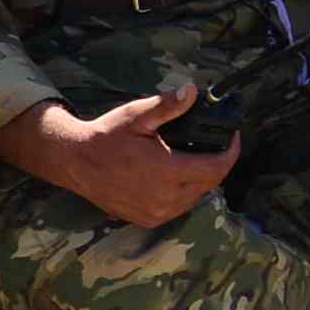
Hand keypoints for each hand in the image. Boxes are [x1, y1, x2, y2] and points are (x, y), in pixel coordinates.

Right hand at [0, 81, 242, 230]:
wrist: (76, 162)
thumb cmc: (106, 136)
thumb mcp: (137, 116)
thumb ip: (168, 106)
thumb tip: (192, 91)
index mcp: (167, 171)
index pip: (216, 168)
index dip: (230, 153)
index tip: (233, 137)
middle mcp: (166, 198)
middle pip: (208, 184)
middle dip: (216, 164)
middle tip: (213, 144)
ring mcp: (156, 212)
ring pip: (195, 198)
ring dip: (200, 180)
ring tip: (194, 158)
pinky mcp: (147, 219)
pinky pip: (178, 208)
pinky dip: (184, 193)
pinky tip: (176, 177)